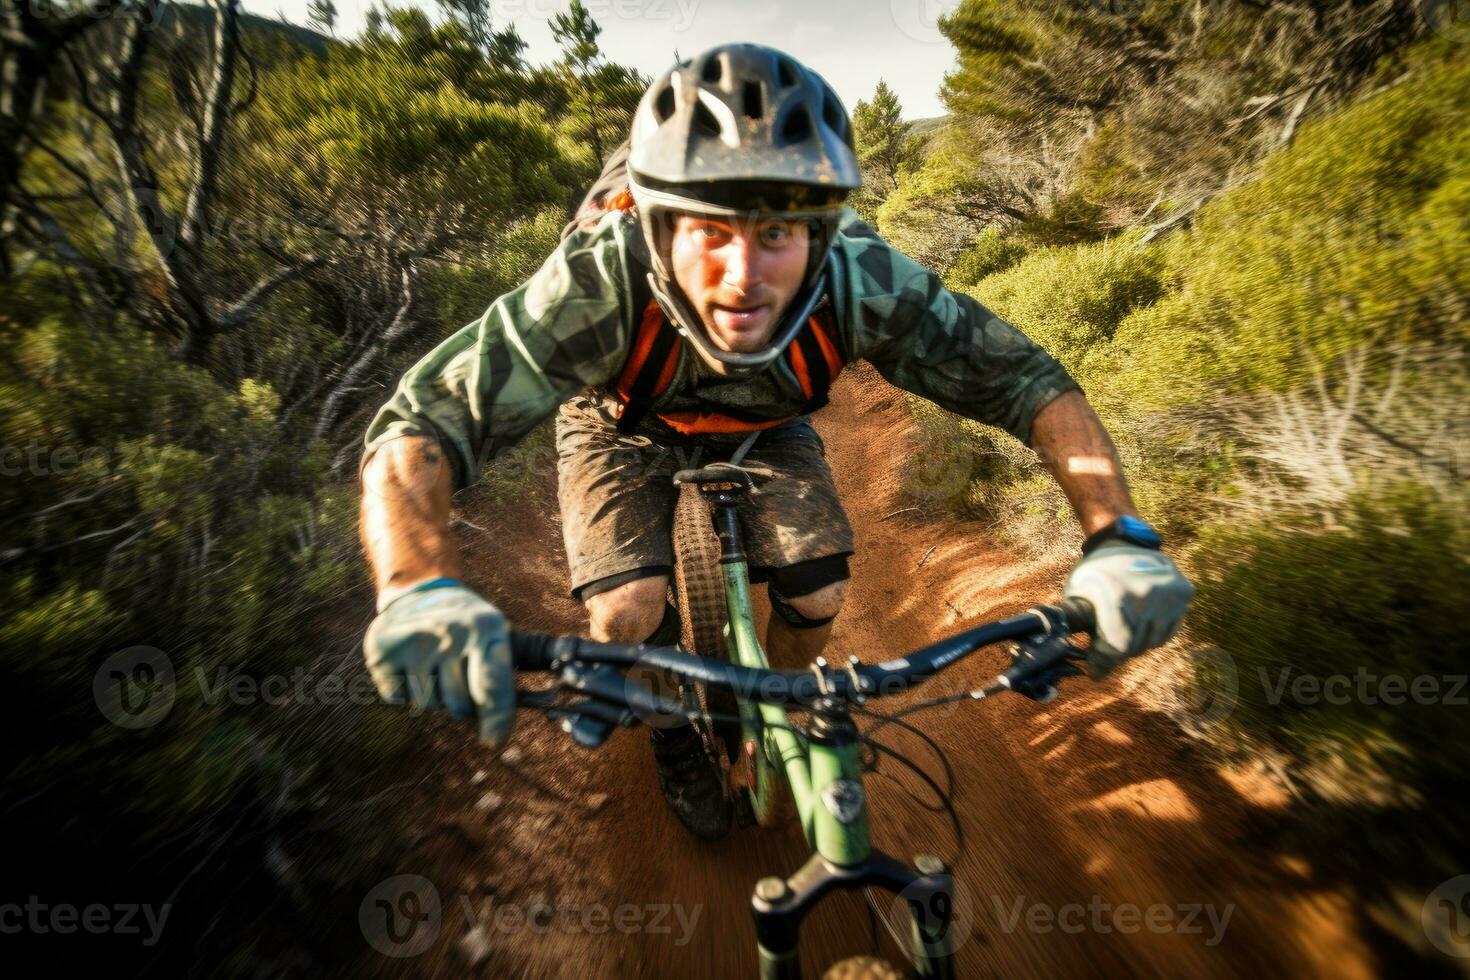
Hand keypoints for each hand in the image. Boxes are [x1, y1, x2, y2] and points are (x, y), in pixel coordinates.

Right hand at [363, 581, 515, 745]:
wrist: (417, 590)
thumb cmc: (466, 625)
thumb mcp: (495, 633)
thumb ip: (505, 673)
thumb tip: (521, 719)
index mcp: (487, 628)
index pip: (494, 687)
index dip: (496, 720)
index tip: (494, 741)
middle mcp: (451, 632)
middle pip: (459, 706)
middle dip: (462, 706)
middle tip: (457, 679)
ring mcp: (414, 642)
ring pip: (428, 705)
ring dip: (432, 694)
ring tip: (433, 663)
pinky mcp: (382, 653)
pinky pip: (399, 698)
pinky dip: (404, 689)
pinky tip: (409, 663)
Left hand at [1063, 543, 1194, 677]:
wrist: (1122, 541)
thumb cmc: (1093, 572)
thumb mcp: (1075, 594)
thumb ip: (1076, 625)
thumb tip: (1070, 659)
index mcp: (1118, 594)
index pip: (1116, 646)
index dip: (1103, 663)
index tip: (1094, 672)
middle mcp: (1148, 594)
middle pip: (1134, 646)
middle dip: (1115, 653)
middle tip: (1103, 653)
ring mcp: (1170, 593)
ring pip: (1152, 641)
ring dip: (1134, 644)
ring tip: (1120, 633)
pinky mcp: (1185, 592)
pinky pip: (1168, 631)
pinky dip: (1152, 633)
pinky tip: (1139, 623)